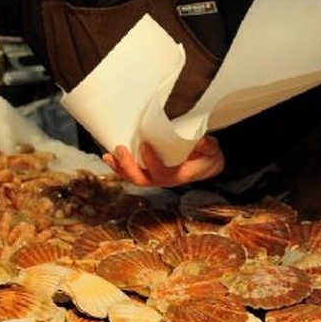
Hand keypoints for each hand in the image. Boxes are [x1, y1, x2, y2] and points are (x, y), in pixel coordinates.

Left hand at [103, 136, 224, 187]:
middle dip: (128, 166)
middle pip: (141, 179)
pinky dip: (119, 167)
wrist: (206, 165)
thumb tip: (203, 141)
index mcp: (178, 176)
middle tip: (120, 149)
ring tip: (108, 156)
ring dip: (119, 168)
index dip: (151, 162)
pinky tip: (109, 157)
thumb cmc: (207, 156)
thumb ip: (208, 147)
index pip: (161, 173)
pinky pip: (131, 173)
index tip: (144, 145)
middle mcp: (163, 180)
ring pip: (133, 178)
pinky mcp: (148, 173)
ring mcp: (154, 178)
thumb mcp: (212, 150)